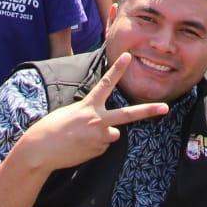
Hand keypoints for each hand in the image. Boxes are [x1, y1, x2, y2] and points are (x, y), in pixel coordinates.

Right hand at [15, 53, 168, 172]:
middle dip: (148, 111)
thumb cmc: (51, 128)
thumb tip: (108, 128)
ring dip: (101, 136)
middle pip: (128, 115)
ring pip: (111, 134)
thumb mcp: (71, 113)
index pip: (106, 83)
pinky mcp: (98, 150)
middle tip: (165, 108)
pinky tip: (79, 146)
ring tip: (80, 138)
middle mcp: (97, 119)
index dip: (118, 69)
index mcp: (88, 105)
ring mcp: (99, 136)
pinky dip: (94, 146)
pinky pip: (102, 146)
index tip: (128, 56)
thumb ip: (91, 114)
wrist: (41, 150)